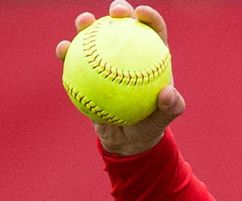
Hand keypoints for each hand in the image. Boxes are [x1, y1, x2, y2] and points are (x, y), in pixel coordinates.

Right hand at [56, 0, 184, 155]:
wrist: (126, 139)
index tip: (142, 14)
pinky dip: (68, 52)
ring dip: (87, 23)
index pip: (154, 32)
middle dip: (120, 10)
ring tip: (84, 21)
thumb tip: (168, 93)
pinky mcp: (86, 72)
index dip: (150, 17)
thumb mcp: (163, 121)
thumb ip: (171, 108)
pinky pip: (75, 59)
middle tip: (116, 12)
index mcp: (151, 59)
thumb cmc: (149, 126)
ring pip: (96, 36)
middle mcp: (129, 55)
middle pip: (124, 25)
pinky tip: (64, 49)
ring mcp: (106, 61)